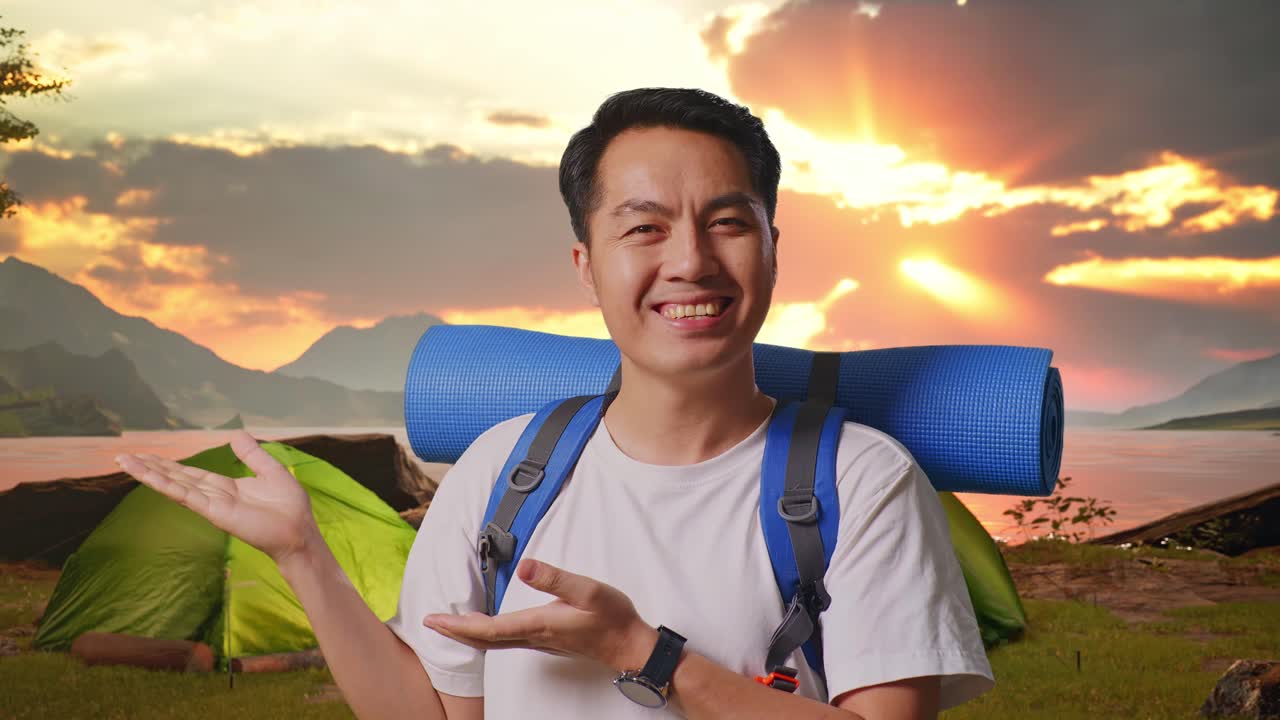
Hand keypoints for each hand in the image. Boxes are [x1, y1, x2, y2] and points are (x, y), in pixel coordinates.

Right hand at [114, 430, 317, 563]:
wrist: (299, 531)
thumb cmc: (289, 507)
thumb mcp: (270, 471)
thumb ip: (252, 454)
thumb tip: (237, 434)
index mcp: (225, 486)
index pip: (190, 473)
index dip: (169, 465)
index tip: (147, 455)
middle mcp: (213, 496)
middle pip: (175, 478)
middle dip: (150, 468)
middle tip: (123, 456)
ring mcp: (211, 504)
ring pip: (174, 485)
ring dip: (149, 474)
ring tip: (125, 462)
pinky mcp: (215, 512)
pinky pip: (186, 495)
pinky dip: (166, 485)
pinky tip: (148, 476)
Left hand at [423, 558, 658, 672]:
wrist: (630, 645)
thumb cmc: (613, 618)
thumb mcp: (588, 591)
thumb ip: (555, 578)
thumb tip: (524, 566)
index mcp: (538, 624)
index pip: (488, 628)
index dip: (458, 624)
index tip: (434, 619)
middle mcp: (534, 637)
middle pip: (484, 640)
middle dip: (454, 631)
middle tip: (430, 623)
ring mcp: (540, 642)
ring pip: (493, 642)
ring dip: (468, 634)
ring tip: (449, 624)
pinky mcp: (547, 641)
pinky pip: (506, 641)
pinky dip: (486, 635)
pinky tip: (485, 628)